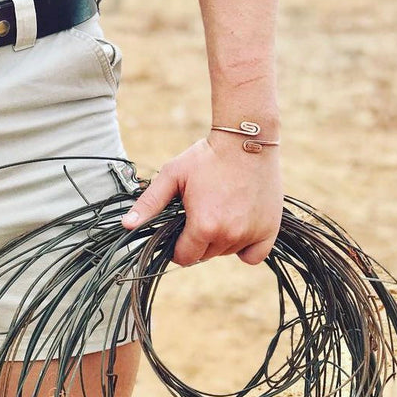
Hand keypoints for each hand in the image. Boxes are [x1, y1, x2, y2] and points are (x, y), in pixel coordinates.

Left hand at [121, 133, 282, 265]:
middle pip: (205, 255)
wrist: (247, 138)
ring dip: (220, 241)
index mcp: (203, 226)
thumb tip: (126, 225)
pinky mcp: (270, 229)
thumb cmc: (206, 156)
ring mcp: (252, 233)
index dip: (176, 248)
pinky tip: (238, 230)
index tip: (178, 231)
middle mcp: (229, 235)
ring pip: (227, 252)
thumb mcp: (172, 176)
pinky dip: (245, 249)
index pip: (184, 258)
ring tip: (219, 211)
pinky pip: (253, 256)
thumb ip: (149, 203)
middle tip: (200, 214)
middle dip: (197, 241)